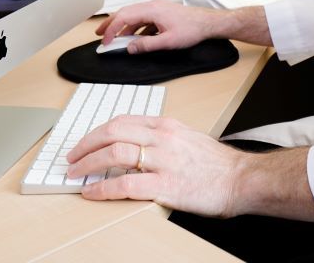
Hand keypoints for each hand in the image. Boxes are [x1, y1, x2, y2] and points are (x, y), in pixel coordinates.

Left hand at [66, 115, 245, 216]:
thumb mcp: (187, 138)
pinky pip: (125, 183)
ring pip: (114, 153)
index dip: (97, 132)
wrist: (242, 179)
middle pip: (112, 131)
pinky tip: (92, 192)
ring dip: (88, 163)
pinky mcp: (166, 185)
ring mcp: (163, 160)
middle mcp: (162, 138)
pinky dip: (103, 188)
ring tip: (75, 174)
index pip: (122, 120)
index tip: (85, 143)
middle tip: (72, 158)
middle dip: (85, 144)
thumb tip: (135, 145)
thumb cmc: (217, 164)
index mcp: (166, 125)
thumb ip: (161, 138)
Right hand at [96, 0, 219, 53]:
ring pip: (134, 16)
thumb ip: (147, 45)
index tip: (105, 41)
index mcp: (152, 10)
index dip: (112, 29)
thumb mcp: (168, 41)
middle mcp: (152, 6)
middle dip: (111, 24)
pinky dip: (134, 28)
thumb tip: (130, 47)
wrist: (207, 23)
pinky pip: (143, 19)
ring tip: (115, 39)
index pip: (124, 17)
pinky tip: (134, 38)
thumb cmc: (192, 29)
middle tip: (100, 35)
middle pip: (125, 13)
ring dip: (123, 27)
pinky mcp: (161, 13)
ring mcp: (156, 8)